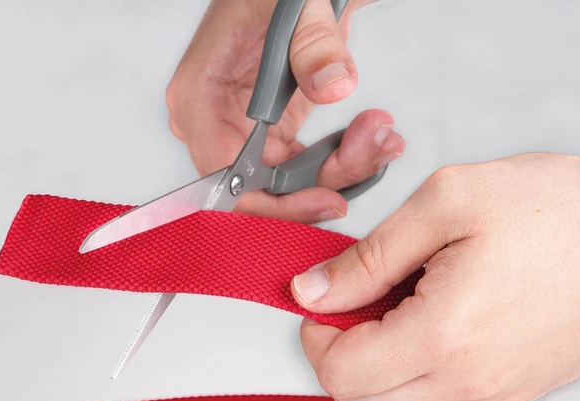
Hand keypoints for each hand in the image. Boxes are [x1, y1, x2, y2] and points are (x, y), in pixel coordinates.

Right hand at [166, 0, 401, 222]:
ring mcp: (241, 127)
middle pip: (262, 187)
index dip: (273, 201)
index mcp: (199, 98)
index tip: (323, 198)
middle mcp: (214, 122)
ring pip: (288, 181)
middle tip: (371, 151)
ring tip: (380, 137)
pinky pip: (300, 164)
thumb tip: (334, 85)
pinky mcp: (271, 128)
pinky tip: (368, 138)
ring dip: (339, 168)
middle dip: (321, 180)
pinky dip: (337, 158)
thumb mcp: (293, 5)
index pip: (226, 179)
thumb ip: (314, 43)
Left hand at [291, 152, 579, 400]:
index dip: (317, 335)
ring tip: (394, 332)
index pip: (340, 371)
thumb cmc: (561, 211)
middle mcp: (465, 384)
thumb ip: (369, 255)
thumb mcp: (447, 201)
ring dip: (374, 387)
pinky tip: (425, 373)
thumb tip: (313, 291)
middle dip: (339, 357)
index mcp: (442, 334)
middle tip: (359, 310)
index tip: (328, 303)